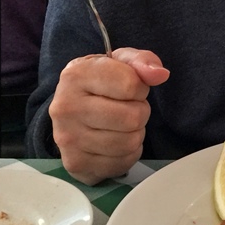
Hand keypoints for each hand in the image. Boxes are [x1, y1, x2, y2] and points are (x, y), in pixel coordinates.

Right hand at [49, 47, 169, 184]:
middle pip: (132, 117)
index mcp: (75, 75)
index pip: (131, 85)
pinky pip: (122, 162)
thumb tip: (159, 74)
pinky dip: (127, 154)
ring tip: (120, 124)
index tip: (129, 87)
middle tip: (127, 108)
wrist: (72, 110)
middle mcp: (65, 107)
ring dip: (134, 133)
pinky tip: (114, 141)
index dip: (139, 87)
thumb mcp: (119, 62)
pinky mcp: (76, 164)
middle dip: (139, 112)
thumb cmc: (99, 83)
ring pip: (129, 142)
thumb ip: (142, 61)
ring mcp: (68, 139)